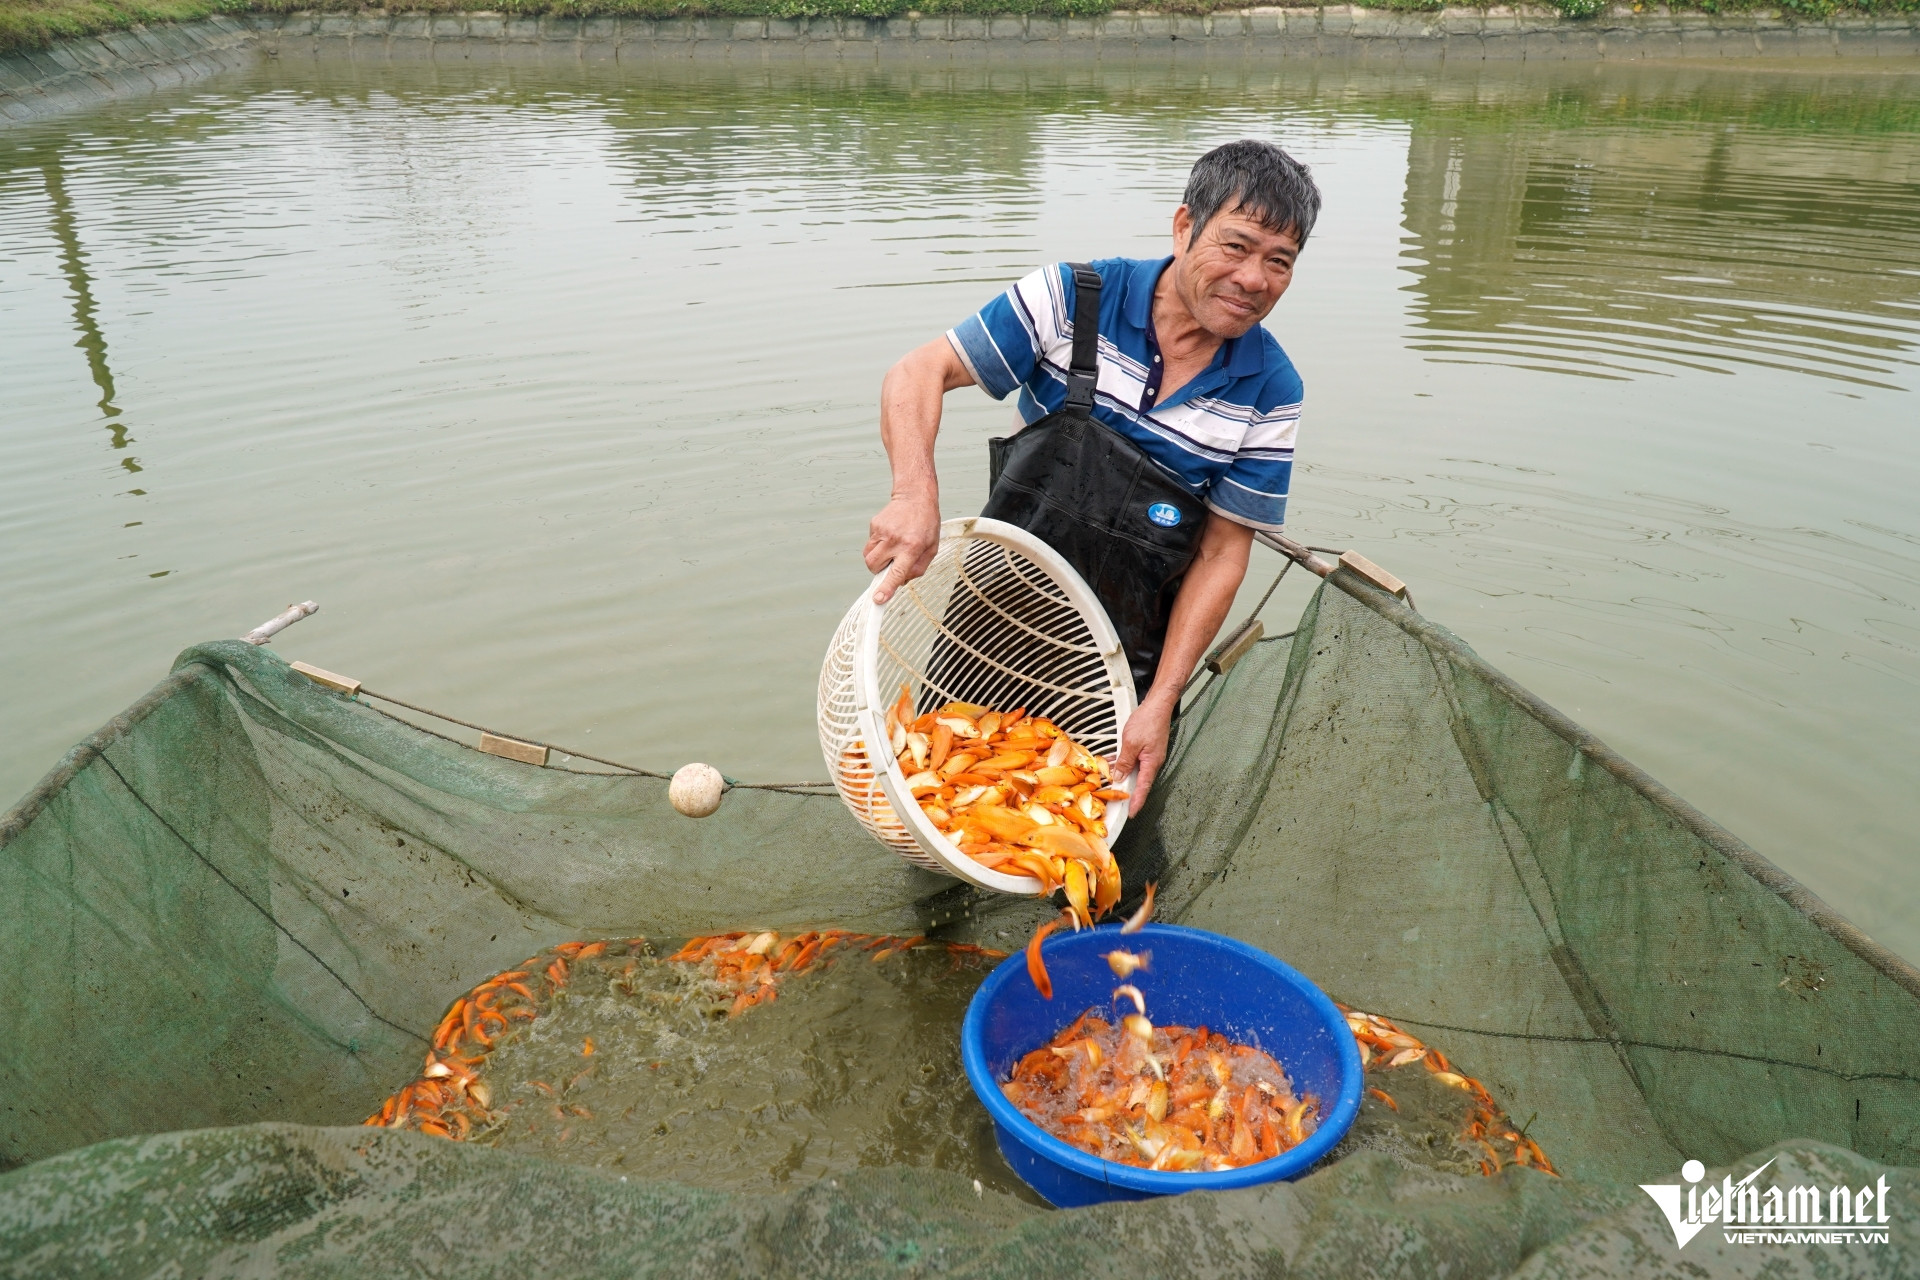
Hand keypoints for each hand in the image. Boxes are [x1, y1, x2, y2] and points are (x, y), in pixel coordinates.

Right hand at [864, 494, 940, 603]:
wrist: (915, 496)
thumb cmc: (926, 523)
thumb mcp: (932, 548)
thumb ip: (918, 568)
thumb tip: (901, 583)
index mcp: (912, 547)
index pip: (897, 572)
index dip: (886, 587)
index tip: (878, 599)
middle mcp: (895, 540)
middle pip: (874, 567)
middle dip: (879, 571)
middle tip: (891, 563)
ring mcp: (882, 531)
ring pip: (868, 557)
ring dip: (877, 560)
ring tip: (891, 549)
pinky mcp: (874, 525)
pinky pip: (870, 545)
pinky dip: (878, 547)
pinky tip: (890, 537)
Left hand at [1113, 696, 1173, 813]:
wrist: (1157, 705)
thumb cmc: (1148, 721)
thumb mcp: (1131, 743)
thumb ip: (1124, 761)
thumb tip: (1119, 776)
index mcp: (1151, 763)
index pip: (1143, 788)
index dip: (1137, 801)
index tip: (1131, 813)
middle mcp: (1152, 762)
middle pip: (1138, 781)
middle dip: (1127, 791)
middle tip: (1116, 801)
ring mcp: (1149, 755)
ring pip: (1134, 770)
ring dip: (1122, 776)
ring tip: (1109, 783)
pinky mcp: (1145, 749)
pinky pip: (1133, 760)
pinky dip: (1122, 763)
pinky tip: (1110, 762)